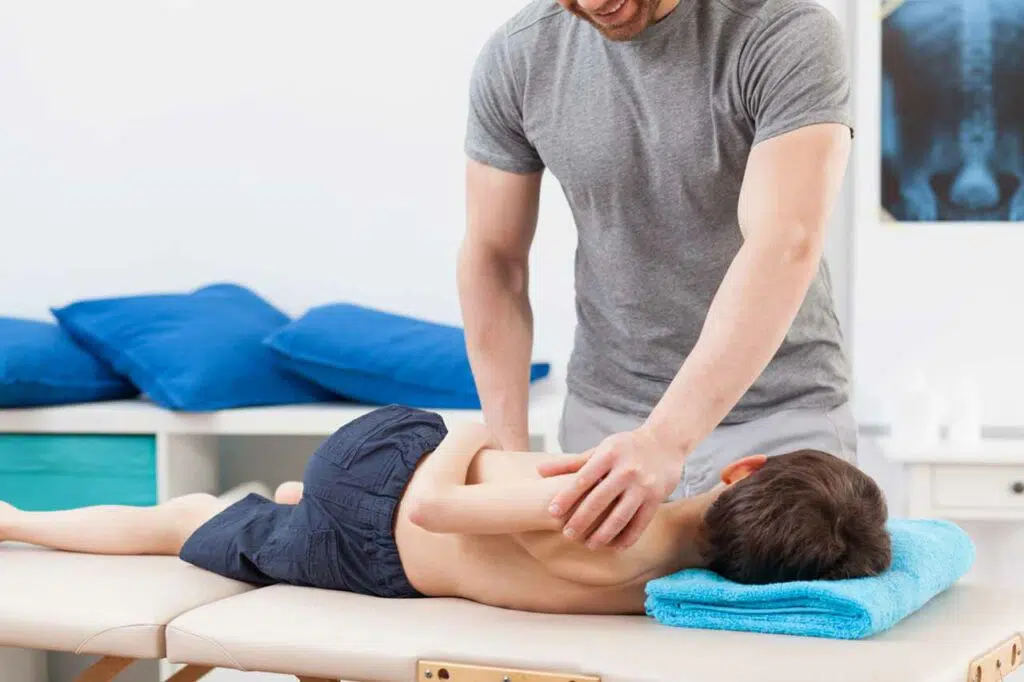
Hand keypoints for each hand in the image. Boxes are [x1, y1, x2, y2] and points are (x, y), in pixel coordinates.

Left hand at [537, 428, 683, 549]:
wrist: (665, 442)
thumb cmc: (625, 447)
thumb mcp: (599, 449)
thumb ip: (570, 463)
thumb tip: (539, 471)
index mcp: (609, 454)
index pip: (583, 478)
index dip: (567, 496)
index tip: (552, 512)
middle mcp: (627, 470)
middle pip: (600, 500)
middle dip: (582, 519)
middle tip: (567, 534)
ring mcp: (643, 485)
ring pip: (620, 515)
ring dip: (603, 534)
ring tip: (589, 544)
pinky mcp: (657, 498)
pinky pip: (640, 523)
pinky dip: (627, 538)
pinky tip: (614, 547)